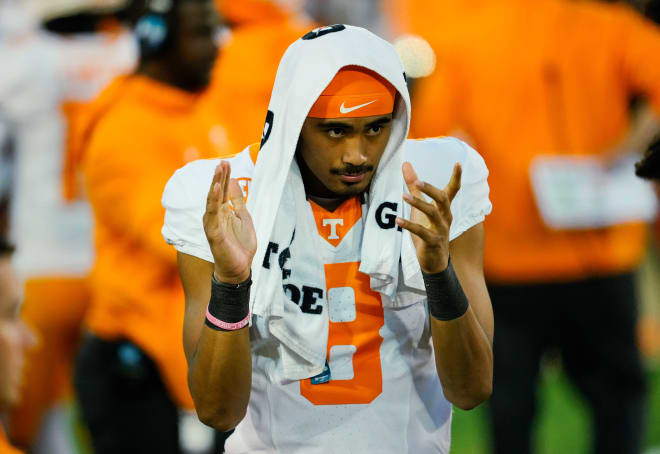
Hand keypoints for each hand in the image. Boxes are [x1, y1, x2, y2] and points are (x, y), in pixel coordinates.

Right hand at [203, 161, 256, 283]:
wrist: (239, 268)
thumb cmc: (240, 245)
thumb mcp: (243, 217)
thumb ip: (238, 201)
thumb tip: (233, 181)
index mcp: (223, 211)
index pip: (222, 190)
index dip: (225, 176)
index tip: (227, 162)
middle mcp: (215, 216)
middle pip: (216, 192)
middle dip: (219, 176)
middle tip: (222, 162)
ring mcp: (212, 224)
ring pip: (211, 201)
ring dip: (215, 184)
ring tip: (218, 170)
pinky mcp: (212, 233)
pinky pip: (212, 215)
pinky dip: (213, 201)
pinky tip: (216, 189)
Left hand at [396, 161, 461, 273]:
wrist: (434, 261)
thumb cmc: (428, 230)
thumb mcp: (420, 207)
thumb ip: (414, 187)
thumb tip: (406, 164)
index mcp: (444, 208)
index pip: (453, 190)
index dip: (456, 177)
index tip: (458, 163)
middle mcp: (445, 217)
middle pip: (442, 199)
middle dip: (431, 189)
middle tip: (417, 181)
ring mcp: (440, 230)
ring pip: (432, 214)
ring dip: (418, 204)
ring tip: (403, 196)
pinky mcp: (433, 242)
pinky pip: (422, 232)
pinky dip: (409, 225)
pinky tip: (398, 220)